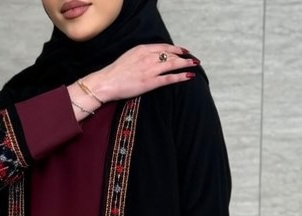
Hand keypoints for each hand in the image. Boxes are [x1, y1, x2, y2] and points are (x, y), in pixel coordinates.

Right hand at [81, 43, 198, 102]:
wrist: (107, 82)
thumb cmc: (116, 72)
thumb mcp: (129, 56)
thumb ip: (142, 55)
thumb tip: (151, 56)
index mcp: (143, 49)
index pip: (163, 47)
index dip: (175, 49)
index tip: (183, 51)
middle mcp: (148, 57)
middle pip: (171, 55)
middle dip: (184, 56)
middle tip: (193, 59)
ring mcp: (150, 69)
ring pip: (172, 64)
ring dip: (185, 64)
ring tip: (194, 65)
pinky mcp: (151, 82)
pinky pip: (170, 78)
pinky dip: (181, 76)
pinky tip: (189, 76)